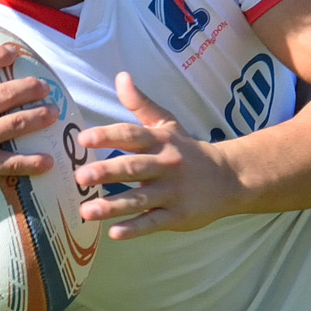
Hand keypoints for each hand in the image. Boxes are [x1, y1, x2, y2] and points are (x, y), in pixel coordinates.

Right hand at [0, 41, 56, 211]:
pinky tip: (49, 161)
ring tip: (54, 112)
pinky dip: (33, 162)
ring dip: (39, 116)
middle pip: (8, 93)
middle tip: (45, 86)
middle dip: (31, 87)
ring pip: (18, 123)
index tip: (14, 52)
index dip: (0, 55)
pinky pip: (14, 163)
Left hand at [74, 73, 243, 238]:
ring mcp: (173, 192)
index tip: (84, 139)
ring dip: (113, 205)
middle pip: (133, 167)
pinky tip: (114, 233)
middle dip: (106, 172)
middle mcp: (166, 165)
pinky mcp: (178, 216)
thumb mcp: (168, 125)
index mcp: (160, 141)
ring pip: (140, 199)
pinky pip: (154, 222)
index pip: (132, 136)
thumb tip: (121, 76)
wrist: (230, 178)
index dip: (108, 136)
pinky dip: (135, 229)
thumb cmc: (188, 151)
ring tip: (86, 211)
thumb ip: (141, 104)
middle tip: (80, 177)